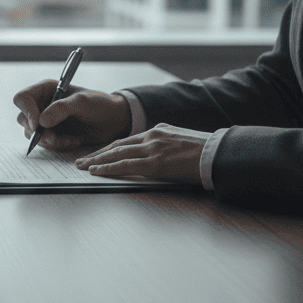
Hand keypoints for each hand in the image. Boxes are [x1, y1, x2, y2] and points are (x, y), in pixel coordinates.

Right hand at [13, 80, 131, 150]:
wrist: (113, 121)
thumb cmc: (99, 104)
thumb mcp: (82, 102)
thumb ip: (62, 109)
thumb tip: (41, 121)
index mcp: (45, 90)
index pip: (22, 98)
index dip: (27, 111)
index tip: (38, 124)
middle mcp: (42, 104)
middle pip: (24, 119)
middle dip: (38, 132)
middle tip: (53, 139)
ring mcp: (45, 120)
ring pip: (32, 134)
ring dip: (50, 141)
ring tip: (70, 140)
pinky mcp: (52, 134)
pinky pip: (45, 144)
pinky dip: (58, 145)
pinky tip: (73, 141)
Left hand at [74, 123, 209, 183]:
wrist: (220, 154)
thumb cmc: (206, 152)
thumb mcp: (182, 142)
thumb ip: (165, 145)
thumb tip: (157, 155)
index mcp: (158, 131)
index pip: (127, 140)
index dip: (109, 148)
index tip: (97, 153)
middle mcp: (152, 137)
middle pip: (117, 145)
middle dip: (97, 154)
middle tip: (81, 159)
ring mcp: (152, 149)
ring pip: (116, 154)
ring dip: (97, 161)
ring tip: (83, 166)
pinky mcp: (154, 163)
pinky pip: (125, 166)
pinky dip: (108, 168)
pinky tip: (96, 171)